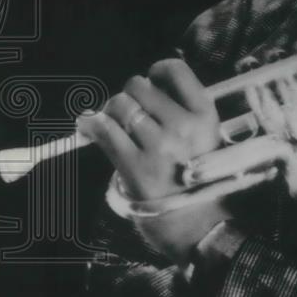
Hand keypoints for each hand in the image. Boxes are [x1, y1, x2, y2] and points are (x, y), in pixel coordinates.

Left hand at [77, 58, 237, 264]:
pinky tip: (88, 127)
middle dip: (130, 96)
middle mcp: (183, 127)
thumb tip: (147, 84)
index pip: (175, 70)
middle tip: (130, 112)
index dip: (156, 72)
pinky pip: (104, 130)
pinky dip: (92, 125)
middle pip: (139, 86)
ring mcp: (158, 147)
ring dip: (111, 112)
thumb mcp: (208, 137)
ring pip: (120, 105)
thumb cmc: (201, 180)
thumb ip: (185, 109)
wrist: (199, 226)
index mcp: (205, 116)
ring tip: (114, 125)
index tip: (152, 83)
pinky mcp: (135, 167)